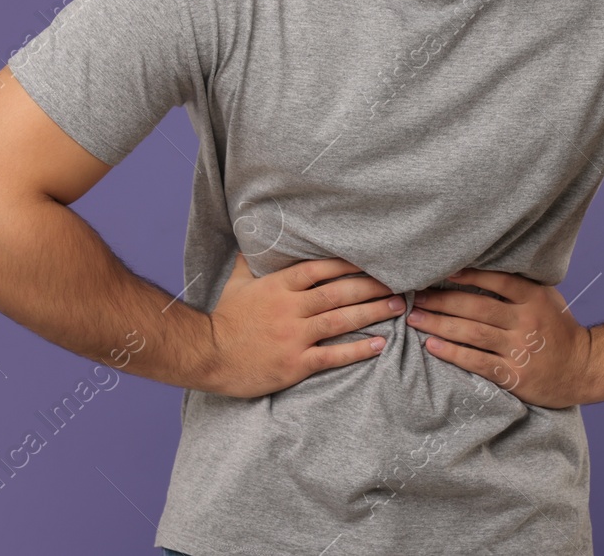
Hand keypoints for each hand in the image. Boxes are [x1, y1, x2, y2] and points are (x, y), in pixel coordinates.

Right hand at [201, 253, 403, 397]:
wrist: (205, 355)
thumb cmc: (223, 319)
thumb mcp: (237, 283)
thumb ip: (252, 262)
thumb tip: (254, 239)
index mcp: (278, 286)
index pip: (320, 268)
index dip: (349, 263)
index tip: (373, 260)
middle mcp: (290, 308)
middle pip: (338, 293)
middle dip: (371, 287)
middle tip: (397, 283)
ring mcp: (294, 337)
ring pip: (341, 321)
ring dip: (372, 313)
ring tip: (396, 307)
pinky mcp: (295, 364)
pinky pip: (333, 355)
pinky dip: (358, 350)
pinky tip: (380, 345)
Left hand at [407, 268, 593, 408]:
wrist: (583, 369)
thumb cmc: (559, 330)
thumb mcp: (546, 299)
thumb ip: (519, 286)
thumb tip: (479, 267)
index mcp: (534, 299)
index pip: (498, 281)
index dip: (469, 275)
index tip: (442, 272)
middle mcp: (526, 322)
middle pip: (478, 308)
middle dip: (442, 301)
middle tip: (417, 297)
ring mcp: (520, 350)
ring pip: (473, 334)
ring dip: (440, 325)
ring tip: (416, 319)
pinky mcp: (514, 375)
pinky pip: (477, 362)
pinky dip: (452, 353)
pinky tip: (433, 346)